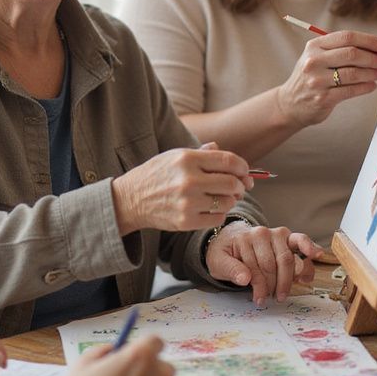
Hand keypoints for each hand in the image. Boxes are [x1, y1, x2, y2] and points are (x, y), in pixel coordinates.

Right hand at [111, 144, 250, 233]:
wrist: (131, 199)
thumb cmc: (157, 175)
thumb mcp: (176, 156)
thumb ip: (205, 154)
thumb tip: (235, 163)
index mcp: (188, 158)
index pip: (229, 161)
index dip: (243, 167)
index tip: (245, 172)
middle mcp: (189, 179)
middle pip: (232, 183)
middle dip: (240, 186)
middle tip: (238, 188)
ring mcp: (187, 202)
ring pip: (227, 202)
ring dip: (230, 200)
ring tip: (221, 197)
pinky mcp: (186, 221)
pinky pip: (217, 218)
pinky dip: (219, 214)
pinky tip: (210, 209)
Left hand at [205, 222, 324, 305]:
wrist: (230, 240)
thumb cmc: (226, 254)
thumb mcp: (218, 263)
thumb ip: (230, 269)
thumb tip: (244, 278)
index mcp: (245, 238)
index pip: (256, 267)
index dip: (259, 287)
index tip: (258, 300)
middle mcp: (263, 233)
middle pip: (273, 265)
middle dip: (274, 285)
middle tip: (272, 298)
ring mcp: (277, 234)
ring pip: (288, 259)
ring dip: (288, 279)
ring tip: (283, 293)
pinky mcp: (288, 237)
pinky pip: (300, 240)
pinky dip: (309, 247)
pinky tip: (316, 254)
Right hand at [276, 30, 376, 128]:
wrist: (290, 103)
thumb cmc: (311, 77)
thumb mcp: (317, 57)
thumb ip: (340, 50)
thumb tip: (375, 48)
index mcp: (314, 46)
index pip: (346, 37)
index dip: (368, 40)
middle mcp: (314, 61)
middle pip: (352, 53)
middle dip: (373, 57)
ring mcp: (317, 80)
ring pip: (354, 73)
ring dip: (373, 73)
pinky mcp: (323, 98)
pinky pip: (352, 90)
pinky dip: (366, 87)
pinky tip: (372, 85)